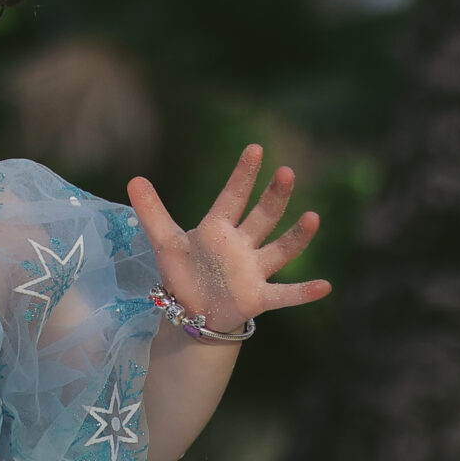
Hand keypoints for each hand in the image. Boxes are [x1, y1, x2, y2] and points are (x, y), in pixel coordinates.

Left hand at [129, 146, 331, 333]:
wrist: (194, 311)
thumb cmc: (185, 273)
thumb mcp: (165, 242)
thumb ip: (151, 212)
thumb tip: (133, 179)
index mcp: (219, 229)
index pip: (233, 197)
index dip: (243, 175)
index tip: (255, 149)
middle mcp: (242, 245)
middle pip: (262, 217)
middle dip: (274, 197)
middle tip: (287, 172)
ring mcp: (253, 270)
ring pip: (280, 250)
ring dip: (296, 237)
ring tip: (313, 218)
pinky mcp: (258, 297)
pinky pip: (285, 295)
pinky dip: (303, 292)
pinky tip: (325, 286)